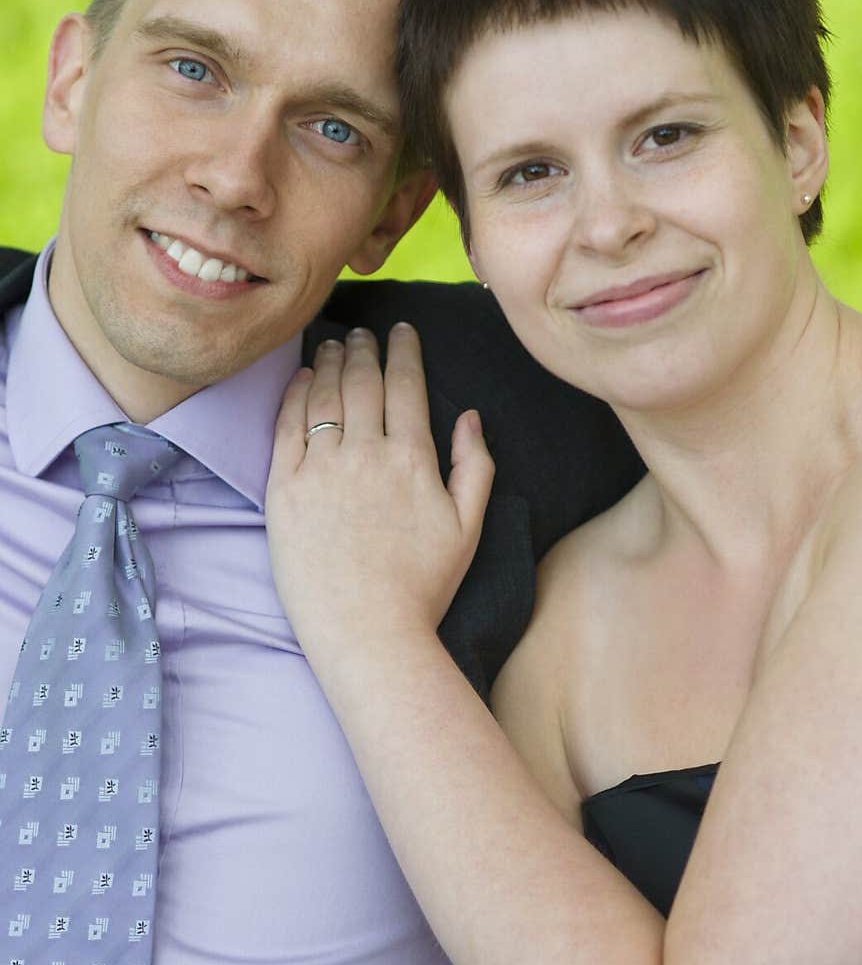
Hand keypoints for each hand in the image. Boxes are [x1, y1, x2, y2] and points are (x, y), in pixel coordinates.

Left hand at [266, 323, 494, 669]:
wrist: (368, 633)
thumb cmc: (423, 588)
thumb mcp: (469, 528)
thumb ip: (475, 466)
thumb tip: (471, 415)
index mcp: (414, 458)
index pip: (407, 385)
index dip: (404, 351)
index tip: (401, 331)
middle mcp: (367, 453)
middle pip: (364, 382)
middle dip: (365, 348)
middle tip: (362, 332)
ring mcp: (322, 469)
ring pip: (326, 396)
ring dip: (331, 362)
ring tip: (333, 344)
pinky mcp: (284, 489)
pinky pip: (287, 427)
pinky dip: (296, 394)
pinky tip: (302, 378)